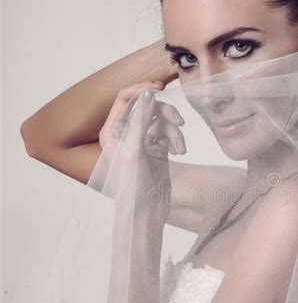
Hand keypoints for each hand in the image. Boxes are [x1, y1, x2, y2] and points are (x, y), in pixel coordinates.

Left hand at [99, 83, 185, 215]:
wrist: (146, 212)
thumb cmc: (132, 186)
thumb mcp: (135, 150)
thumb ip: (141, 120)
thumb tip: (149, 94)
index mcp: (113, 131)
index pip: (125, 98)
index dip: (142, 90)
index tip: (160, 89)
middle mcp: (126, 133)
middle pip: (148, 107)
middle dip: (164, 113)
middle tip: (179, 121)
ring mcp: (143, 141)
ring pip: (162, 120)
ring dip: (174, 131)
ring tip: (179, 147)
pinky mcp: (157, 149)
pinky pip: (170, 133)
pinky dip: (177, 140)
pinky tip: (179, 153)